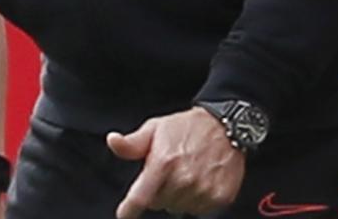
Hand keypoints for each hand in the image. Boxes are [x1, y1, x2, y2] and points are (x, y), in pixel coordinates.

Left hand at [106, 107, 244, 218]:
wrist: (225, 126)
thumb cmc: (186, 127)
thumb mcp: (154, 128)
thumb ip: (131, 143)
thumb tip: (113, 141)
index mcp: (163, 162)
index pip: (141, 197)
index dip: (129, 209)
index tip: (124, 214)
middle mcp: (183, 179)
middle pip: (158, 203)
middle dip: (157, 191)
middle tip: (168, 171)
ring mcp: (203, 190)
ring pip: (177, 207)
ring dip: (176, 196)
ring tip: (184, 174)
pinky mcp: (220, 197)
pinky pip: (198, 209)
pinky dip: (194, 200)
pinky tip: (198, 181)